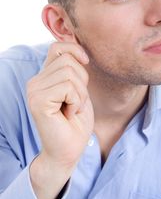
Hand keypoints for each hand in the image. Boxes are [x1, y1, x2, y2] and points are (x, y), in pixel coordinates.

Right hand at [27, 42, 93, 198]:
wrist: (68, 151)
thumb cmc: (75, 122)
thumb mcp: (79, 90)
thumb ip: (74, 70)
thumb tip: (81, 51)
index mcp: (44, 77)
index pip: (57, 47)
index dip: (75, 50)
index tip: (86, 62)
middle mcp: (35, 81)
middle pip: (68, 60)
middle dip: (82, 81)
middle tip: (76, 102)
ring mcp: (34, 90)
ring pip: (70, 72)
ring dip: (80, 94)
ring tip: (72, 109)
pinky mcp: (38, 100)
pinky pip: (68, 87)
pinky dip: (77, 101)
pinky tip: (69, 114)